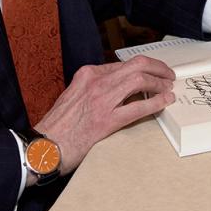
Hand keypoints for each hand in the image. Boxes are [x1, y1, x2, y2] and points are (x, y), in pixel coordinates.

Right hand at [36, 56, 176, 173]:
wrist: (41, 147)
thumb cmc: (57, 126)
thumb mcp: (74, 95)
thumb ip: (94, 88)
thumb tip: (119, 88)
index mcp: (87, 74)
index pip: (123, 64)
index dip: (144, 67)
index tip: (154, 71)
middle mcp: (96, 82)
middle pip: (136, 65)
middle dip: (158, 68)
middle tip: (168, 75)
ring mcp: (101, 100)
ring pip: (140, 80)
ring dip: (159, 82)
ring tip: (168, 88)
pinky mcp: (105, 121)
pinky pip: (138, 107)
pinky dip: (156, 102)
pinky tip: (164, 102)